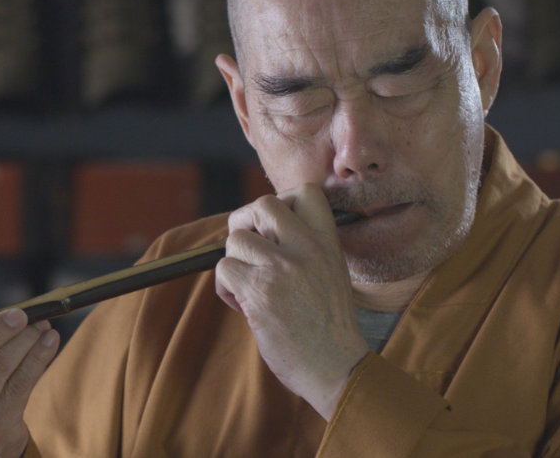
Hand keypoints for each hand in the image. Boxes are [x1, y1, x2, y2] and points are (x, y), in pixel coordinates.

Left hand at [214, 184, 369, 418]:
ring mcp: (282, 268)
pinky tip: (242, 306)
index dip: (281, 201)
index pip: (305, 192)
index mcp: (327, 243)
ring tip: (249, 289)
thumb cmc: (328, 327)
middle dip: (244, 223)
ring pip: (235, 239)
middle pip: (261, 204)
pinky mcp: (259, 291)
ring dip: (234, 263)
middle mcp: (306, 249)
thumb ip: (304, 247)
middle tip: (248, 250)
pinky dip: (225, 288)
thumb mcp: (330, 273)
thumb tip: (260, 228)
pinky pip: (223, 269)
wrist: (336, 368)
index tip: (273, 226)